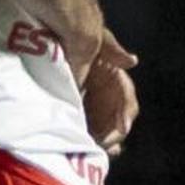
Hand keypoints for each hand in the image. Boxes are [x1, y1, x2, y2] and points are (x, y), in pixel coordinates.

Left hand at [83, 35, 137, 155]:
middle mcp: (106, 93)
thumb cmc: (75, 35)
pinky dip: (83, 139)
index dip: (125, 114)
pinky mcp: (76, 111)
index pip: (126, 99)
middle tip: (103, 147)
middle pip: (115, 119)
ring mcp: (91, 104)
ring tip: (92, 151)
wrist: (51, 33)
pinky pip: (84, 129)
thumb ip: (111, 50)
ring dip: (100, 141)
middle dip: (112, 135)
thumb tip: (132, 61)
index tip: (122, 128)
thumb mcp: (95, 39)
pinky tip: (79, 149)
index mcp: (113, 78)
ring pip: (102, 127)